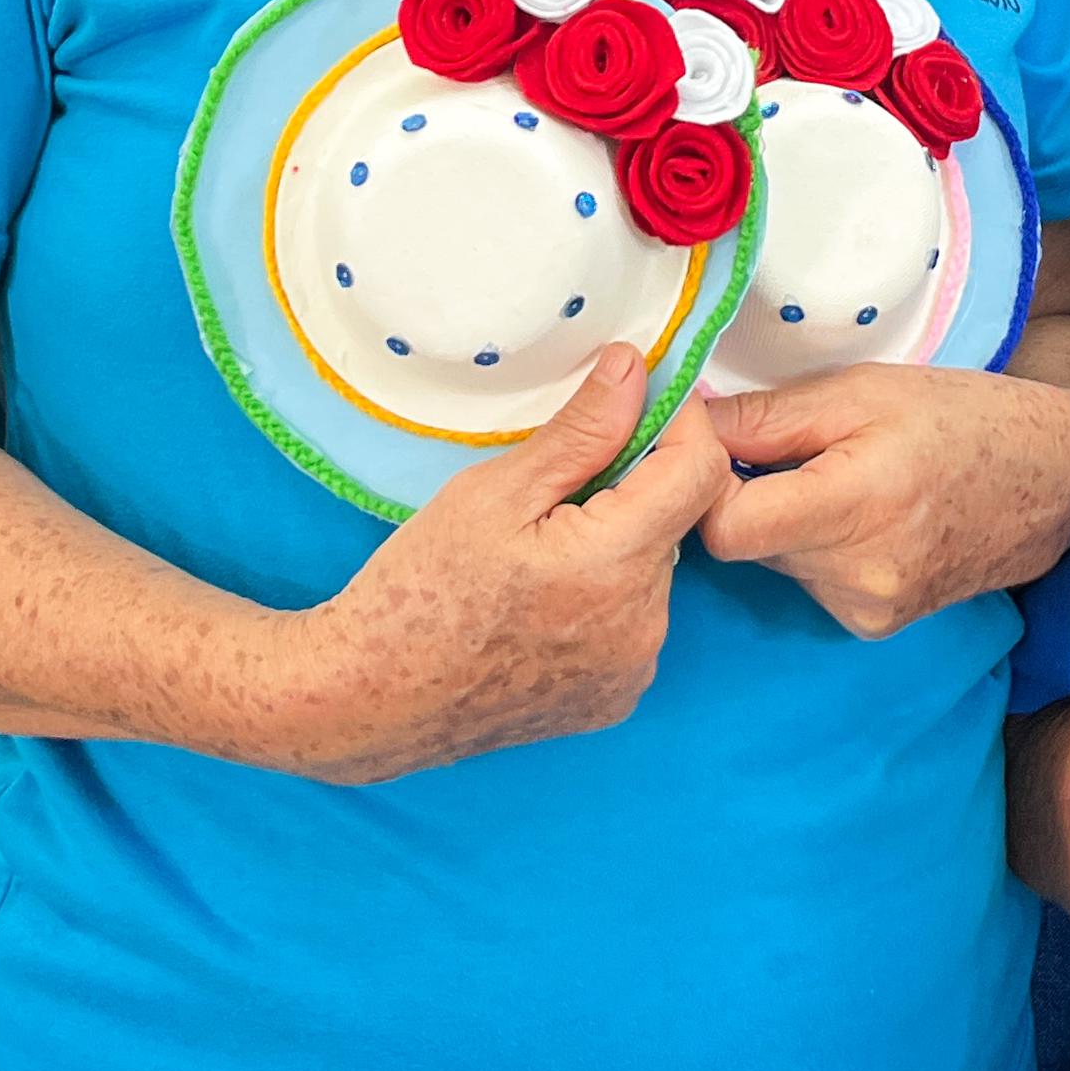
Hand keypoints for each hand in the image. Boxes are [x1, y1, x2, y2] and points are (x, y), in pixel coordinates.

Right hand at [266, 347, 729, 782]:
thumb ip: (581, 432)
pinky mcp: (615, 700)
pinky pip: (631, 625)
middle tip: (553, 489)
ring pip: (651, 574)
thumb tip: (635, 368)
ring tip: (535, 556)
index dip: (678, 422)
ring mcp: (632, 670)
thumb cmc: (418, 591)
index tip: (637, 400)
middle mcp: (644, 626)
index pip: (699, 470)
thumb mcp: (494, 493)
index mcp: (617, 566)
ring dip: (615, 548)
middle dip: (630, 490)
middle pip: (672, 522)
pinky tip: (539, 605)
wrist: (371, 702)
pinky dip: (602, 602)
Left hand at [701, 364, 1069, 637]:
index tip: (706, 442)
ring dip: (784, 520)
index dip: (700, 482)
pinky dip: (818, 547)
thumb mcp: (862, 391)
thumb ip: (765, 417)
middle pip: (745, 543)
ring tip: (841, 477)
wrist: (1053, 480)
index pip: (723, 528)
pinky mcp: (875, 625)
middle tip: (785, 446)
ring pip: (775, 561)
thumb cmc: (962, 418)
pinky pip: (810, 581)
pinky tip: (864, 516)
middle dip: (746, 493)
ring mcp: (868, 610)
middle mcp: (858, 576)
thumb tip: (682, 425)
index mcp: (855, 505)